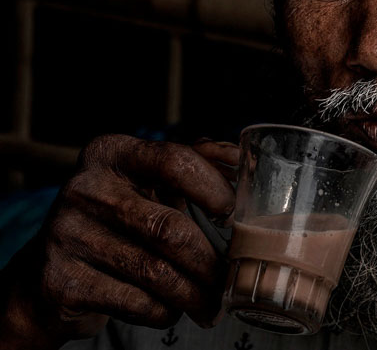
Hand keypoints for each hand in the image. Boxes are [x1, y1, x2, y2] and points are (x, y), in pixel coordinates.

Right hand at [0, 135, 237, 348]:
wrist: (48, 271)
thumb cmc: (117, 218)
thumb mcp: (149, 182)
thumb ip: (195, 163)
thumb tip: (240, 158)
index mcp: (111, 152)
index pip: (175, 161)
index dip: (214, 189)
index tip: (232, 215)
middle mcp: (84, 187)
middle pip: (170, 228)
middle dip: (209, 262)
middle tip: (229, 279)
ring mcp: (68, 234)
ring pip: (156, 272)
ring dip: (194, 295)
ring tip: (210, 305)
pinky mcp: (61, 280)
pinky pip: (135, 302)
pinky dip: (164, 311)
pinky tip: (171, 309)